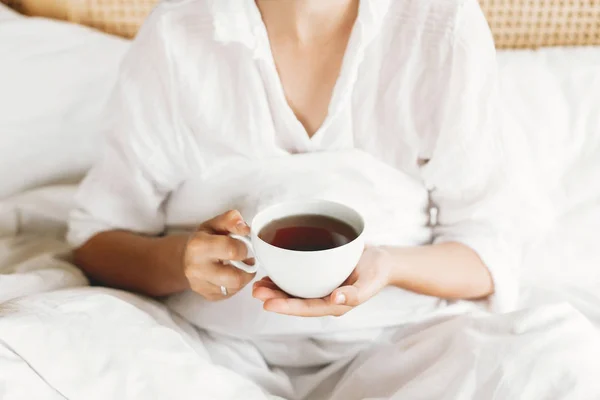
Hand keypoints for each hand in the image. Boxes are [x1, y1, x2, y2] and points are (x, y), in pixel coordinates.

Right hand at [183, 210, 255, 300]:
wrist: (186, 257)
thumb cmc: (205, 238)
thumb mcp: (215, 223)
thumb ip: (231, 220)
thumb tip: (246, 229)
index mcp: (198, 246)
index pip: (231, 250)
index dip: (243, 247)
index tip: (242, 244)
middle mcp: (196, 269)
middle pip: (235, 277)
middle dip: (247, 268)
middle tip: (246, 259)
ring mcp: (200, 285)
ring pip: (235, 287)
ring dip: (244, 276)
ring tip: (240, 265)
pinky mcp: (208, 296)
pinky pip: (231, 293)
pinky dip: (237, 284)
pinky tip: (232, 274)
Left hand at [252, 247, 391, 316]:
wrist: (382, 260)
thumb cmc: (378, 271)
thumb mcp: (371, 281)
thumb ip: (356, 293)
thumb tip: (336, 298)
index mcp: (336, 304)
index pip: (307, 308)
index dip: (286, 307)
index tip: (267, 303)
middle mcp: (325, 298)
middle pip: (296, 302)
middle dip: (275, 298)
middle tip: (256, 290)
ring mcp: (321, 287)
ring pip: (294, 292)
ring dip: (275, 289)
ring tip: (258, 284)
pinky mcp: (319, 275)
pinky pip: (298, 280)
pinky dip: (284, 277)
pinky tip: (272, 272)